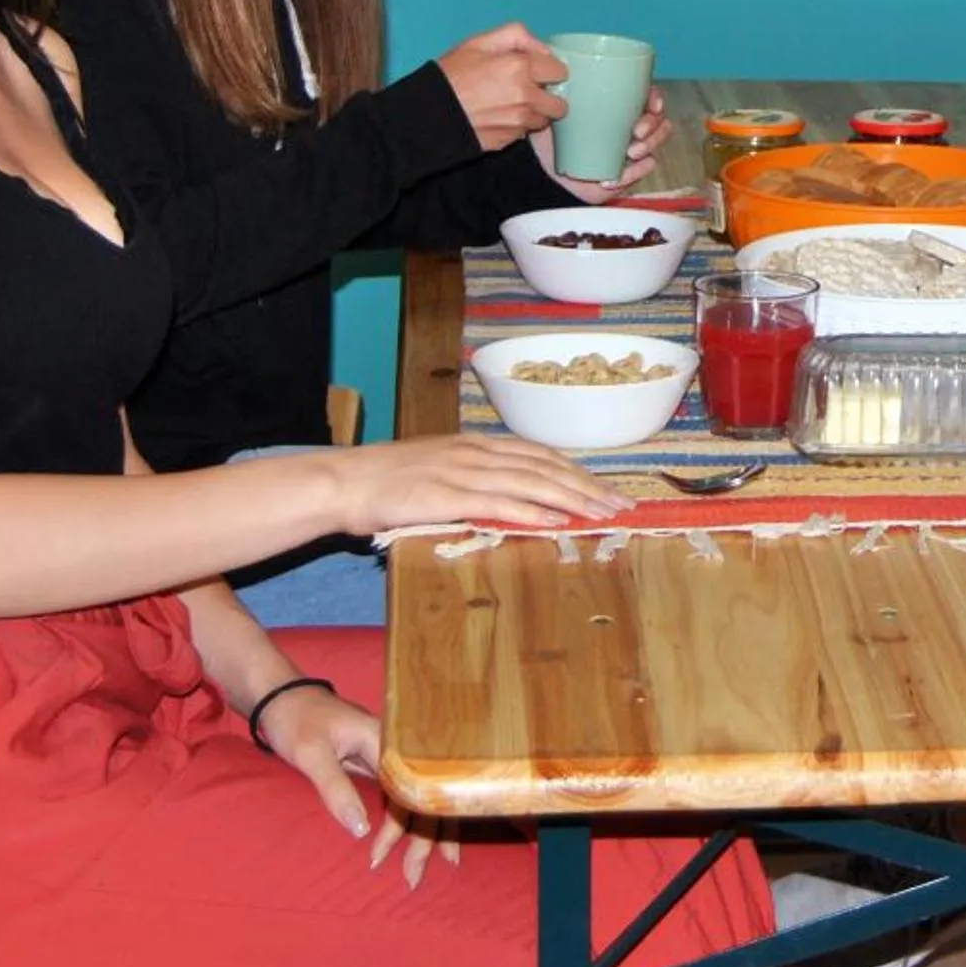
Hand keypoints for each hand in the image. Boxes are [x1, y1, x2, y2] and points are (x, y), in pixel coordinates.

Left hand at [250, 684, 463, 886]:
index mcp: (386, 742)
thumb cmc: (295, 719)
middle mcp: (395, 750)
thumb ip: (335, 788)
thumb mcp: (309, 753)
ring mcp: (388, 758)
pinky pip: (403, 795)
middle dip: (427, 838)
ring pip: (419, 797)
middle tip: (413, 879)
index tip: (375, 856)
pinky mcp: (377, 765)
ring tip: (433, 866)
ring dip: (426, 832)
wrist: (281, 696)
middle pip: (425, 796)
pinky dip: (411, 820)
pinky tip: (420, 839)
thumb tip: (361, 830)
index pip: (408, 792)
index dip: (399, 828)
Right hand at [329, 433, 631, 535]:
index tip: (604, 488)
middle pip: (546, 466)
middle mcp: (477, 453)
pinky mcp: (450, 495)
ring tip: (602, 513)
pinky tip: (556, 521)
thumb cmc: (386, 482)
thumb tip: (505, 498)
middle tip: (620, 504)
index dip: (576, 471)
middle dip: (587, 486)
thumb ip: (472, 480)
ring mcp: (465, 472)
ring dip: (572, 498)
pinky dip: (532, 511)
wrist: (345, 482)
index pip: (540, 455)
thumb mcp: (438, 471)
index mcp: (476, 445)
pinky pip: (500, 502)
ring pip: (532, 482)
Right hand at [436, 23, 568, 150]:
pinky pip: (524, 133)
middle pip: (559, 103)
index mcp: (521, 68)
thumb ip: (517, 36)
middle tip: (527, 91)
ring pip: (542, 120)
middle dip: (547, 97)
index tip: (538, 72)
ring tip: (509, 105)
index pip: (561, 72)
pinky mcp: (509, 140)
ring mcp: (519, 122)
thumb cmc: (451, 74)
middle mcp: (526, 97)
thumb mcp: (479, 42)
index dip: (549, 70)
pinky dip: (516, 126)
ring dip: (533, 114)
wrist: (428, 113)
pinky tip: (497, 118)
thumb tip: (543, 50)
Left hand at [544, 88, 671, 200]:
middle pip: (660, 120)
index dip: (656, 99)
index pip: (649, 97)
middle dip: (654, 126)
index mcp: (620, 106)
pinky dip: (634, 173)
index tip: (652, 105)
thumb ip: (558, 88)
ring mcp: (633, 148)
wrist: (547, 168)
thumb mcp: (555, 108)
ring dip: (649, 146)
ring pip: (656, 144)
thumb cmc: (554, 132)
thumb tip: (554, 65)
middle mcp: (631, 124)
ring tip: (630, 154)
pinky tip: (616, 176)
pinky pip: (644, 169)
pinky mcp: (629, 171)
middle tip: (636, 132)